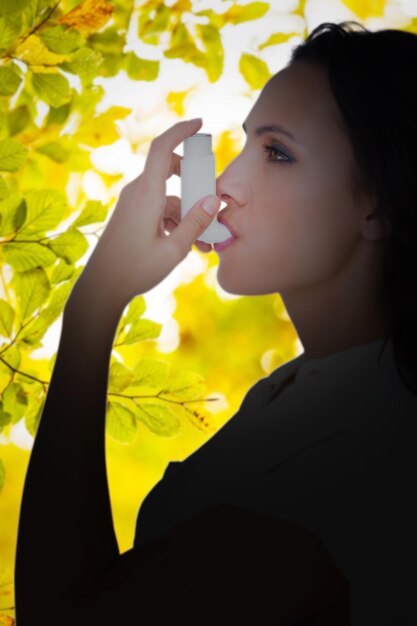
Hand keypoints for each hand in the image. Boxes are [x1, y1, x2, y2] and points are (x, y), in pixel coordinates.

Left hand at [71, 118, 220, 309]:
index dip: (180, 130)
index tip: (200, 123)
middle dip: (193, 182)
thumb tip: (216, 200)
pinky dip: (174, 221)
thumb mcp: (174, 249)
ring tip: (204, 244)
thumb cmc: (135, 269)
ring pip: (168, 197)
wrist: (102, 287)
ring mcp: (132, 204)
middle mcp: (137, 193)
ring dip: (187, 213)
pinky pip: (158, 209)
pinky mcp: (131, 215)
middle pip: (169, 170)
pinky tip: (186, 245)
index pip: (162, 148)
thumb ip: (196, 222)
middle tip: (210, 200)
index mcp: (146, 194)